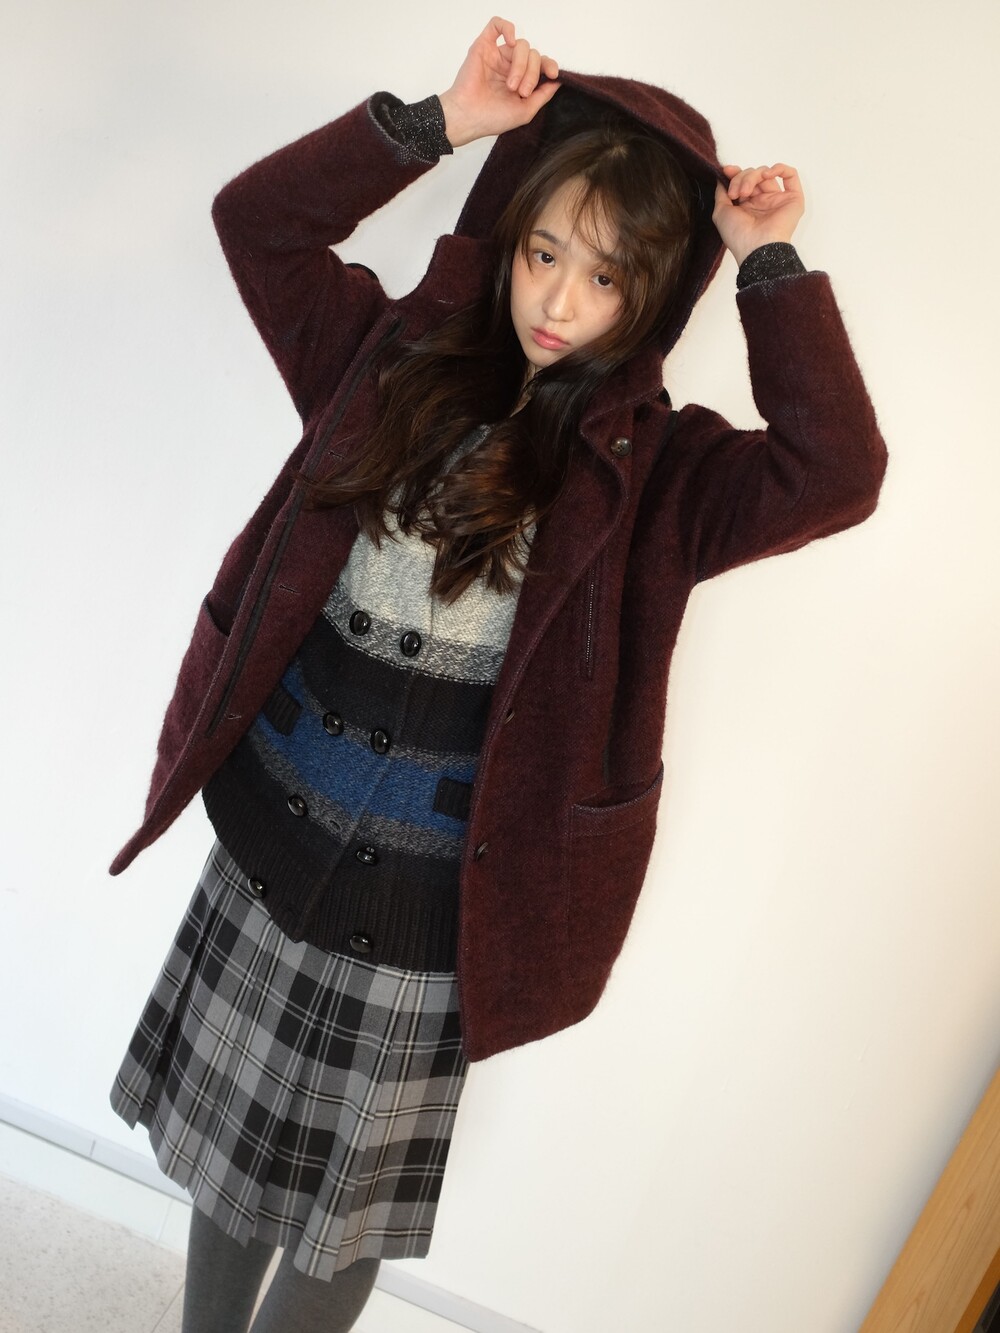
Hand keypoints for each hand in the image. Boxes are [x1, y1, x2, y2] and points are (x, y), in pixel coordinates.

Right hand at [438, 17, 559, 147]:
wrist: (469, 118)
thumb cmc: (492, 118)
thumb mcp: (526, 111)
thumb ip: (544, 94)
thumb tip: (558, 80)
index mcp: (520, 79)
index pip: (540, 63)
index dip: (549, 65)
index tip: (552, 75)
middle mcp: (510, 66)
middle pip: (533, 54)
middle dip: (532, 73)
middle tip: (521, 91)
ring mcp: (497, 55)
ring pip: (521, 44)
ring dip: (521, 65)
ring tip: (511, 85)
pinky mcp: (484, 46)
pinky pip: (497, 25)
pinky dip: (508, 28)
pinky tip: (512, 42)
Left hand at [712, 164, 804, 266]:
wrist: (756, 247)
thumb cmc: (738, 235)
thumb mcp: (721, 212)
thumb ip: (721, 193)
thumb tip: (721, 177)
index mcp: (747, 206)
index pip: (743, 181)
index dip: (735, 174)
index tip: (726, 171)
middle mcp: (762, 202)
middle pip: (753, 176)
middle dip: (741, 178)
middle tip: (735, 193)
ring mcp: (777, 199)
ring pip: (766, 174)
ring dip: (753, 176)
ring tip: (745, 192)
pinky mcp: (793, 199)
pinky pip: (791, 175)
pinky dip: (780, 168)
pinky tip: (768, 175)